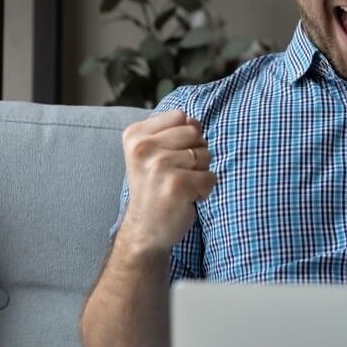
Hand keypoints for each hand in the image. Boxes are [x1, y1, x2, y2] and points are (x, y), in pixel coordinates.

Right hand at [117, 110, 215, 254]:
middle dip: (195, 153)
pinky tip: (186, 198)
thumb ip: (172, 131)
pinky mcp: (177, 185)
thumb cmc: (154, 187)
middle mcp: (143, 148)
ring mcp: (159, 166)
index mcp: (135, 136)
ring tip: (179, 186)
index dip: (185, 135)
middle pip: (195, 133)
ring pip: (205, 155)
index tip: (170, 155)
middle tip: (176, 173)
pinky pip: (211, 177)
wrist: (144, 230)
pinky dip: (205, 189)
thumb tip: (195, 121)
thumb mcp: (151, 153)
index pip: (180, 116)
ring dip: (200, 172)